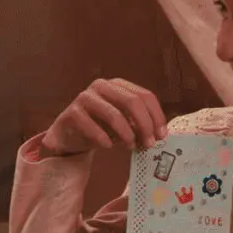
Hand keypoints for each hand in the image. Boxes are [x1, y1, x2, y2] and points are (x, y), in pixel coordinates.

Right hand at [40, 78, 167, 156]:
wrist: (70, 137)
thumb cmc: (101, 128)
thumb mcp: (124, 125)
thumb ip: (139, 125)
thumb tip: (159, 134)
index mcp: (118, 85)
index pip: (145, 96)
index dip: (156, 116)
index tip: (162, 135)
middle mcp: (102, 86)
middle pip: (132, 101)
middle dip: (145, 125)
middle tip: (149, 143)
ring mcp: (85, 97)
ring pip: (113, 114)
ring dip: (126, 134)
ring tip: (130, 146)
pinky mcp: (72, 112)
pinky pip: (92, 126)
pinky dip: (103, 139)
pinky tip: (108, 146)